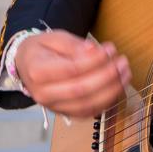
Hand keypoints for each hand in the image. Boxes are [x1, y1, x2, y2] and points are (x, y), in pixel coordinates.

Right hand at [14, 30, 129, 119]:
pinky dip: (107, 102)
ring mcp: (54, 107)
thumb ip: (73, 44)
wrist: (27, 66)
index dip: (94, 61)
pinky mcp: (65, 113)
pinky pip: (89, 112)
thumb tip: (93, 50)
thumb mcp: (53, 37)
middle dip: (107, 76)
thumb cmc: (41, 50)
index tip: (110, 50)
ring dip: (111, 91)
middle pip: (81, 90)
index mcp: (37, 71)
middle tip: (122, 62)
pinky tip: (118, 88)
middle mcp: (43, 94)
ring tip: (125, 74)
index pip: (71, 69)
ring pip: (87, 105)